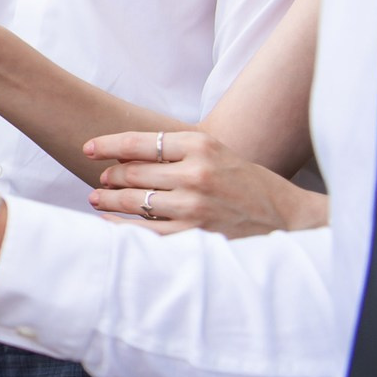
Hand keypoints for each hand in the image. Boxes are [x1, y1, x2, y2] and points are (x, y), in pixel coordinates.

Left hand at [83, 129, 327, 236]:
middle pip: (132, 172)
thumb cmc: (247, 184)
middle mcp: (196, 173)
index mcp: (201, 145)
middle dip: (109, 175)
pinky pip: (143, 231)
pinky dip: (120, 226)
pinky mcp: (194, 235)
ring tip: (97, 199)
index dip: (106, 144)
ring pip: (132, 201)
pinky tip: (109, 222)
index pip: (138, 142)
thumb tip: (122, 152)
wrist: (287, 218)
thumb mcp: (217, 154)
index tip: (88, 148)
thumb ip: (176, 151)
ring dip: (108, 199)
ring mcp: (194, 206)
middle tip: (100, 178)